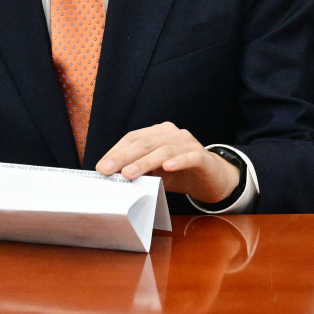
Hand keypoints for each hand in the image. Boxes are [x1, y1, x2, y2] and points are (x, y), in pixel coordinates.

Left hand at [96, 122, 241, 204]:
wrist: (213, 180)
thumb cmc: (180, 175)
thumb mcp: (155, 172)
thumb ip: (139, 170)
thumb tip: (113, 176)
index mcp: (159, 133)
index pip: (134, 138)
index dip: (116, 151)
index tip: (101, 167)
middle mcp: (173, 134)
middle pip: (145, 142)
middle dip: (124, 157)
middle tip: (108, 170)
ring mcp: (189, 143)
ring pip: (163, 150)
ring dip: (144, 162)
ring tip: (129, 174)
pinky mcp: (202, 156)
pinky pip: (189, 157)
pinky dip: (177, 161)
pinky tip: (167, 168)